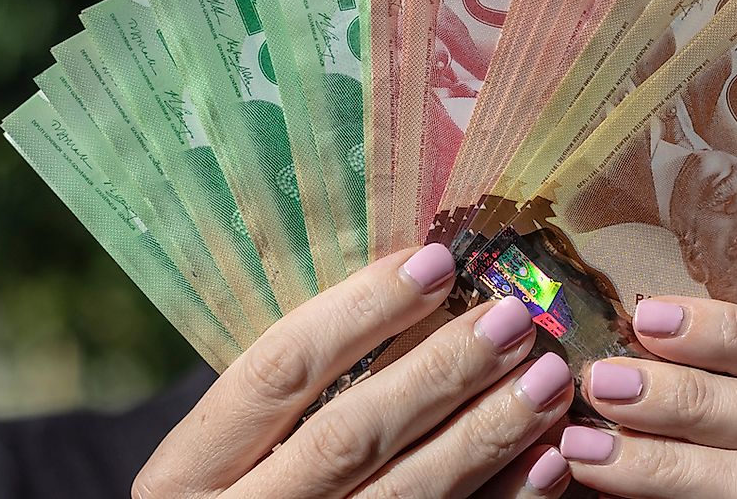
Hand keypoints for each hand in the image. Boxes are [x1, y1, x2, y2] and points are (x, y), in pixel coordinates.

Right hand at [133, 243, 575, 498]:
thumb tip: (413, 288)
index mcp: (188, 472)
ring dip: (486, 433)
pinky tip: (549, 461)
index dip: (359, 311)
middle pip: (350, 434)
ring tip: (547, 378)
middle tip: (512, 318)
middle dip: (440, 371)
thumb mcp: (227, 453)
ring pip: (405, 495)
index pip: (277, 371)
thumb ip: (290, 394)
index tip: (434, 262)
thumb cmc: (240, 495)